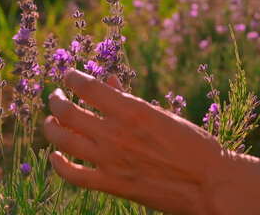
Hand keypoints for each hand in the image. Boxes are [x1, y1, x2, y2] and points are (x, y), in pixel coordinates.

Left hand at [44, 69, 226, 213]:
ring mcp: (110, 160)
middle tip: (55, 97)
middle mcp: (115, 133)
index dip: (72, 78)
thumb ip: (128, 99)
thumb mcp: (161, 114)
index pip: (87, 87)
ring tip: (51, 121)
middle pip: (67, 111)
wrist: (209, 184)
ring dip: (51, 127)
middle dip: (55, 100)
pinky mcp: (111, 184)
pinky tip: (55, 155)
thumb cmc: (192, 144)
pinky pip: (73, 175)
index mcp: (131, 111)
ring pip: (63, 139)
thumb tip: (107, 81)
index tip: (69, 76)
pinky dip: (58, 163)